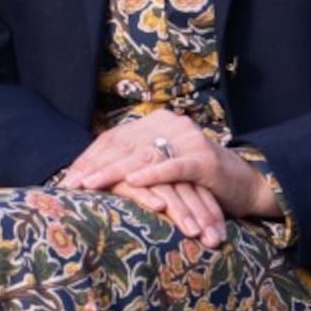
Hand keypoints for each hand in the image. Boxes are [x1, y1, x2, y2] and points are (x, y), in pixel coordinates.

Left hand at [55, 110, 276, 242]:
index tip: (68, 180)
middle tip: (72, 185)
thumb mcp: (159, 171)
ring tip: (92, 185)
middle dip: (96, 167)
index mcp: (155, 124)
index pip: (114, 139)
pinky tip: (133, 182)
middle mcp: (170, 126)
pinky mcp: (204, 159)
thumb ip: (132, 168)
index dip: (90, 159)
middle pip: (124, 146)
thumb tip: (89, 179)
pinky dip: (153, 174)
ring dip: (115, 172)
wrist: (243, 185)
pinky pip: (174, 166)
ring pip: (144, 155)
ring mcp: (188, 140)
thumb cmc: (195, 182)